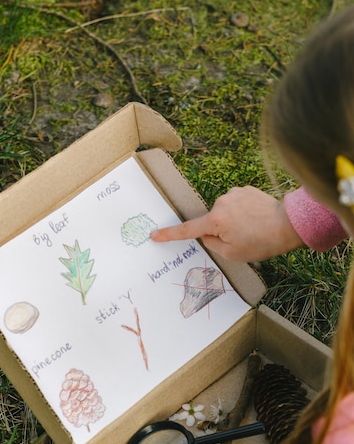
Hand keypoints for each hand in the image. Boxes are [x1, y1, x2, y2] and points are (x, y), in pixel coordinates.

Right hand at [151, 186, 302, 260]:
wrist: (288, 224)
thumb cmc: (261, 242)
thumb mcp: (232, 253)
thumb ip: (212, 244)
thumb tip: (206, 234)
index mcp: (216, 221)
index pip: (187, 230)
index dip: (169, 234)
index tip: (155, 235)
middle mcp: (221, 202)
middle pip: (211, 221)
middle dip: (221, 231)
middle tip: (242, 239)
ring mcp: (234, 193)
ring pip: (225, 212)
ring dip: (233, 221)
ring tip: (253, 229)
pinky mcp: (245, 189)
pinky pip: (236, 203)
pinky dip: (242, 212)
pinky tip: (256, 218)